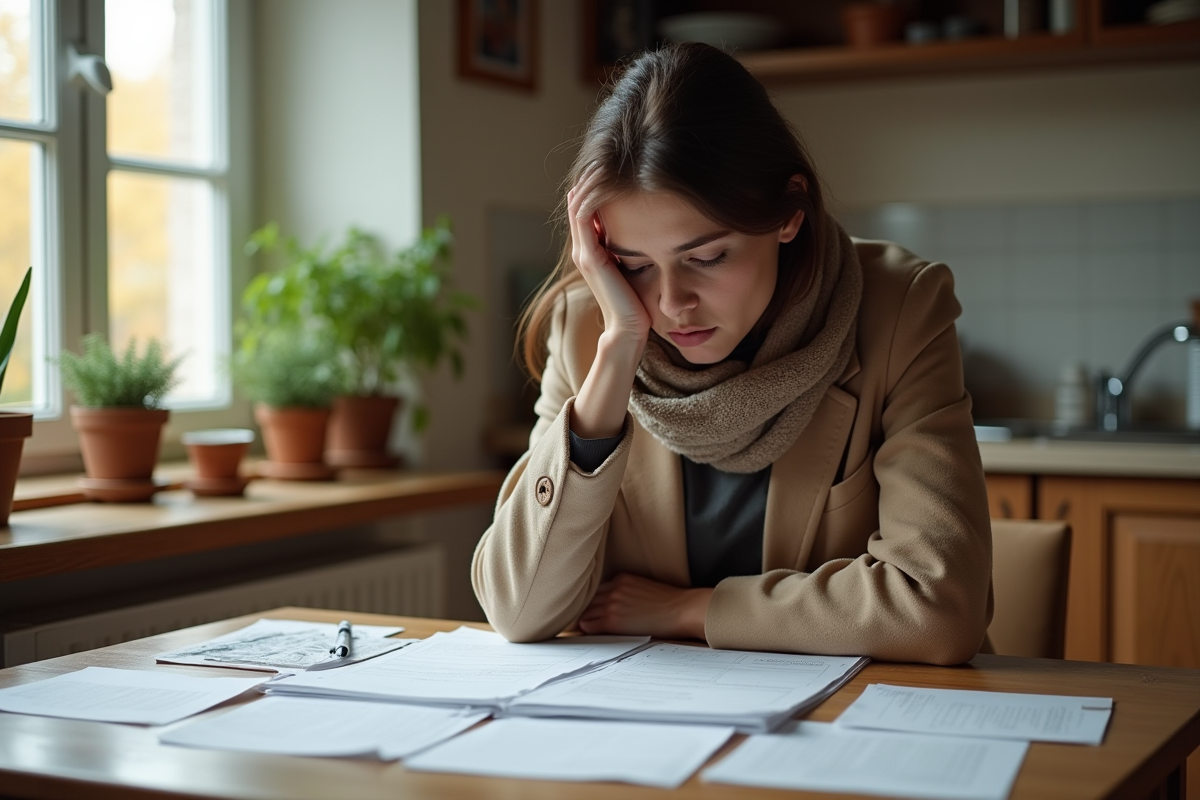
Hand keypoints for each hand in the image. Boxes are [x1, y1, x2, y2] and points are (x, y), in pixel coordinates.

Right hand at [567, 172, 651, 345]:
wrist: (629, 329)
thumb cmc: (637, 304)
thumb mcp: (635, 269)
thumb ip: (632, 251)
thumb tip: (650, 230)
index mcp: (594, 253)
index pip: (590, 213)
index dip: (598, 190)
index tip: (612, 166)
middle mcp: (584, 251)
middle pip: (581, 206)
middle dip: (591, 180)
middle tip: (601, 152)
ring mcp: (585, 254)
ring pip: (580, 208)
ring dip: (587, 184)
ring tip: (597, 158)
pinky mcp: (592, 257)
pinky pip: (584, 219)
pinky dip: (588, 199)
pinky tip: (596, 179)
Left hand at [578, 573, 712, 639]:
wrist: (683, 609)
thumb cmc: (671, 603)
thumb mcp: (644, 589)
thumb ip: (627, 593)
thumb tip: (617, 608)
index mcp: (621, 579)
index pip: (597, 591)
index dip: (592, 604)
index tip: (589, 613)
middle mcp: (614, 588)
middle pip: (587, 601)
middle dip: (584, 612)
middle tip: (576, 624)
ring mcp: (612, 603)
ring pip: (585, 613)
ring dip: (583, 622)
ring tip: (578, 632)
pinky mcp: (612, 619)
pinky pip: (589, 625)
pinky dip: (585, 631)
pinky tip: (585, 636)